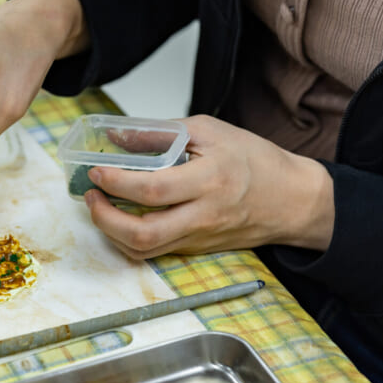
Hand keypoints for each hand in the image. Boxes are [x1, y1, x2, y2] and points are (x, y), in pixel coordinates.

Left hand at [82, 115, 334, 257]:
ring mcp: (199, 238)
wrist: (291, 200)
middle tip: (91, 196)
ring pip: (144, 250)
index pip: (152, 188)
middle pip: (143, 234)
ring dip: (112, 232)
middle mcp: (203, 215)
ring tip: (101, 207)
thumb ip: (162, 133)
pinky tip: (123, 217)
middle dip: (104, 218)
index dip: (116, 182)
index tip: (97, 171)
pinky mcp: (196, 249)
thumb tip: (117, 136)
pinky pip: (155, 251)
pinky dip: (131, 238)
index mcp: (210, 180)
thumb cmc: (255, 161)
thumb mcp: (211, 131)